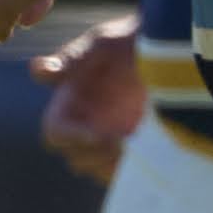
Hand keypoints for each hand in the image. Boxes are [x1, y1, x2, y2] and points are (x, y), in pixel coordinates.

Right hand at [32, 12, 147, 182]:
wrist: (175, 46)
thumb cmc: (133, 39)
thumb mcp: (104, 43)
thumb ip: (73, 58)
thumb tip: (37, 69)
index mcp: (71, 102)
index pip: (56, 131)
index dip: (71, 138)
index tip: (97, 136)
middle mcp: (86, 124)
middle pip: (75, 156)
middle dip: (95, 155)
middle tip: (122, 146)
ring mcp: (111, 139)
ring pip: (100, 169)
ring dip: (113, 166)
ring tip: (137, 152)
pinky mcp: (137, 150)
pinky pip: (126, 174)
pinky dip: (133, 172)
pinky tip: (153, 155)